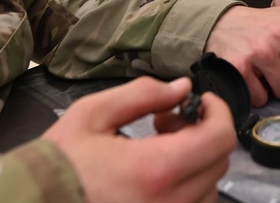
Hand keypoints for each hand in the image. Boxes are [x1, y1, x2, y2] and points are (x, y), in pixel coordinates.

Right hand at [42, 77, 235, 202]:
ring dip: (196, 162)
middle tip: (167, 123)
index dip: (218, 112)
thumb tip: (183, 88)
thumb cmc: (59, 162)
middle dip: (202, 132)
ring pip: (209, 188)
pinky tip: (157, 175)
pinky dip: (186, 188)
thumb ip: (143, 94)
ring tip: (160, 150)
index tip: (201, 101)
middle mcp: (169, 202)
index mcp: (156, 170)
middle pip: (218, 161)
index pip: (220, 138)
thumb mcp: (93, 115)